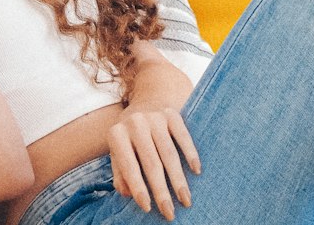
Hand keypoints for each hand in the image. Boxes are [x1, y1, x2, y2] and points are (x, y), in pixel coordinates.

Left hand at [108, 106, 200, 220]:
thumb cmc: (130, 137)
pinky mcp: (172, 114)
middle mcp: (136, 123)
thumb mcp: (118, 152)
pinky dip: (191, 153)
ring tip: (185, 199)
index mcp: (117, 134)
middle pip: (151, 163)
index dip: (138, 188)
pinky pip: (183, 136)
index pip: (129, 166)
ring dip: (178, 179)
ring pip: (169, 153)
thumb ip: (120, 174)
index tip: (148, 208)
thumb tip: (129, 194)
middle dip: (161, 190)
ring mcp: (155, 117)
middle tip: (169, 212)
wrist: (146, 101)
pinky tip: (196, 171)